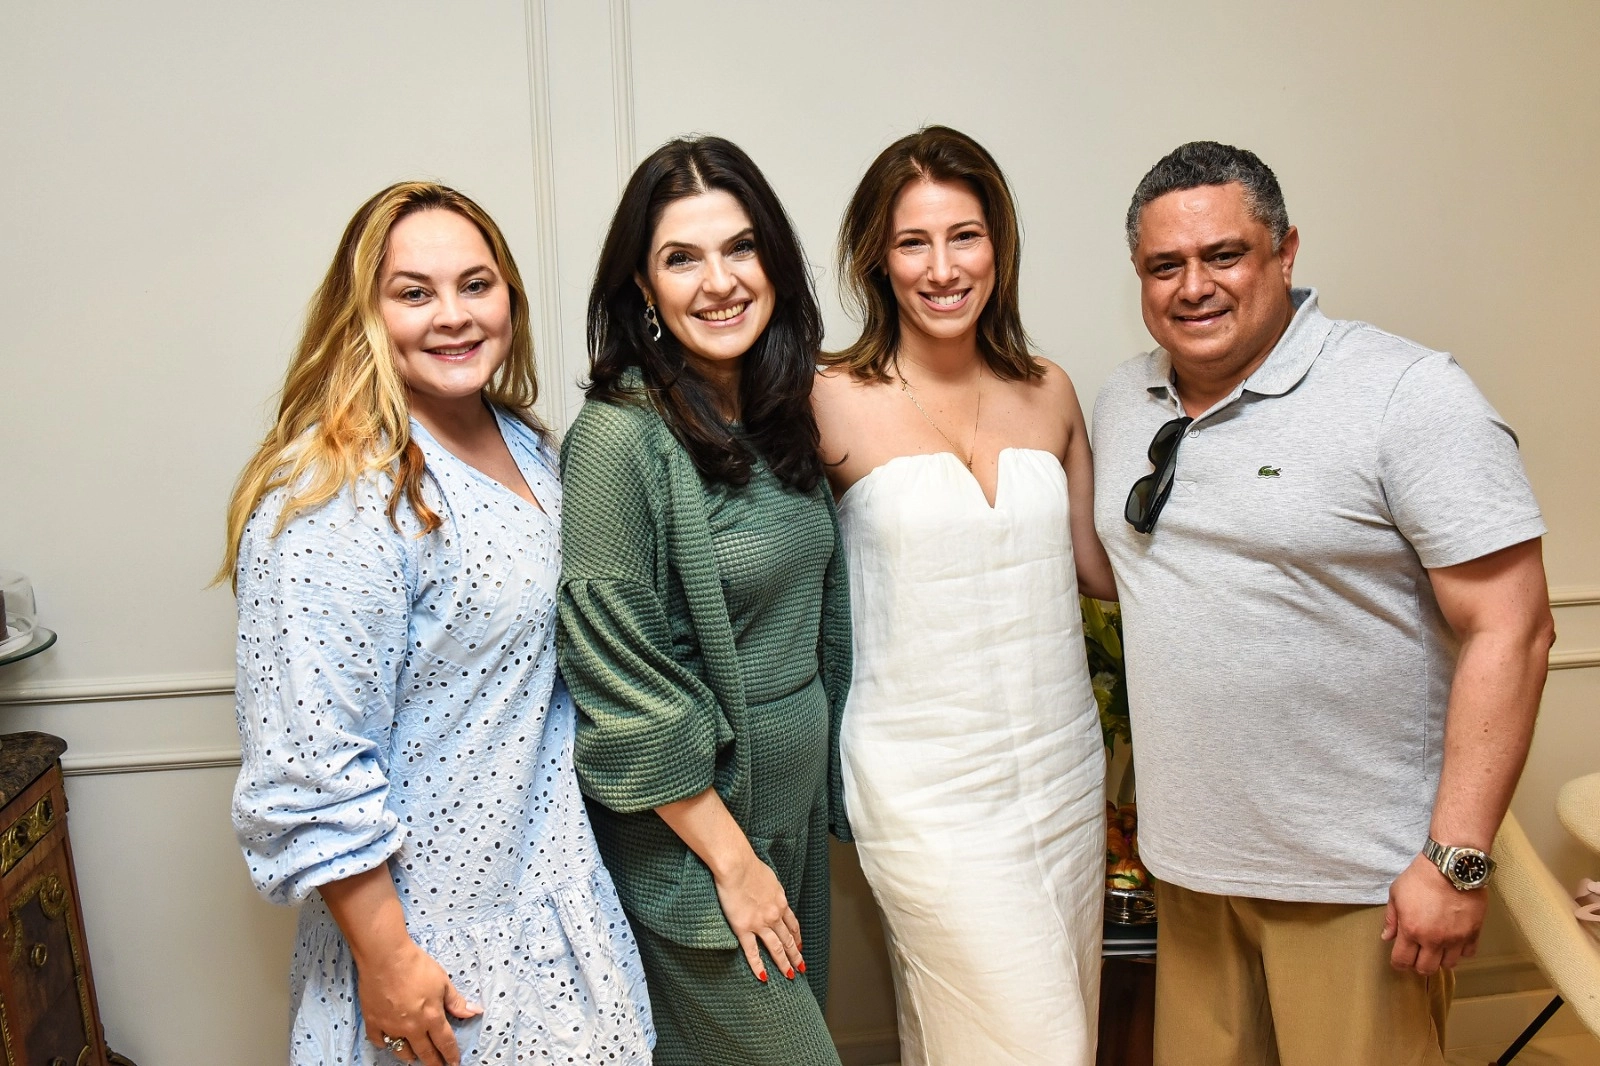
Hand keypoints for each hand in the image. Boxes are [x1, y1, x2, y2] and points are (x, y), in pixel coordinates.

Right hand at [355, 939, 482, 1065]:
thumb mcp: (443, 981)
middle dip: (433, 1062)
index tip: (454, 1063)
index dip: (451, 1055)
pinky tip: (389, 1043)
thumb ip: (457, 1001)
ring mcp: (391, 1027)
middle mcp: (412, 1027)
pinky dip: (385, 1044)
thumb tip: (476, 1012)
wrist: (386, 957)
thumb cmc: (417, 966)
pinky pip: (379, 1041)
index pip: (445, 1042)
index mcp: (431, 1017)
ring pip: (401, 1051)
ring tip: (414, 1057)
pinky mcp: (373, 1021)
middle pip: (425, 1052)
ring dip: (410, 1056)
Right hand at [712, 851, 804, 983]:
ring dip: (784, 963)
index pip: (792, 924)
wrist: (737, 865)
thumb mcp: (769, 877)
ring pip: (776, 948)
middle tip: (801, 967)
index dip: (797, 936)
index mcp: (780, 901)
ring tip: (790, 975)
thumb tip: (769, 892)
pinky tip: (763, 977)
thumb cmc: (750, 865)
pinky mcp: (744, 928)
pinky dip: (758, 965)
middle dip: (796, 954)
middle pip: (788, 939)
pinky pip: (752, 951)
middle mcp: (774, 915)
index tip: (800, 945)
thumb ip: (771, 889)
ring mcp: (760, 923)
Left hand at [1381, 853, 1486, 974]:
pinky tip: (1454, 940)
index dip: (1399, 964)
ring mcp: (1456, 938)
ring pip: (1449, 965)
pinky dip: (1461, 951)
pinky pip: (1468, 954)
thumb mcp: (1396, 894)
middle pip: (1426, 969)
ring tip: (1437, 947)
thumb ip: (1391, 918)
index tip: (1400, 960)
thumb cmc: (1420, 878)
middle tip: (1418, 954)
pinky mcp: (1474, 933)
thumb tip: (1387, 937)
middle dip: (1419, 964)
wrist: (1451, 866)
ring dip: (1441, 958)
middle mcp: (1434, 940)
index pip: (1402, 961)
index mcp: (1411, 930)